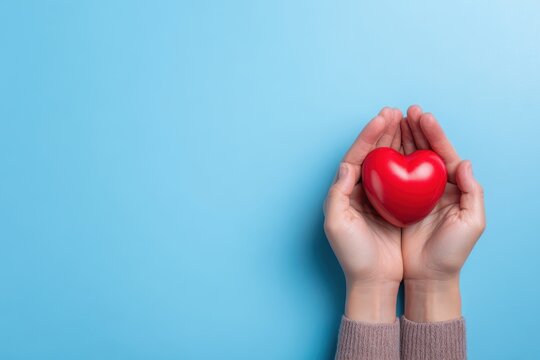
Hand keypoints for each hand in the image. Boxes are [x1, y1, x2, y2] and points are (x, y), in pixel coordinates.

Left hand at [323, 107, 402, 322]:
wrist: (374, 281)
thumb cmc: (353, 255)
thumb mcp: (337, 225)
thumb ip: (337, 193)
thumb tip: (346, 165)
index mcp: (346, 190)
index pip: (358, 155)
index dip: (369, 135)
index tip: (383, 117)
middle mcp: (362, 190)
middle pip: (374, 153)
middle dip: (385, 131)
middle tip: (397, 111)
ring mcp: (381, 197)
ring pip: (390, 161)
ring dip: (398, 140)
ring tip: (408, 120)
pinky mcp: (397, 206)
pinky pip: (405, 177)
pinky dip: (411, 161)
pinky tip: (419, 149)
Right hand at [400, 105, 485, 321]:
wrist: (427, 277)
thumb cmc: (451, 253)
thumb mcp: (471, 224)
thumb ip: (473, 192)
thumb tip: (464, 162)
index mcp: (452, 187)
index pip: (441, 152)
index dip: (432, 133)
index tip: (422, 115)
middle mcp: (430, 187)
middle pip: (421, 150)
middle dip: (413, 129)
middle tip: (403, 111)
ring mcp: (411, 194)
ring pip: (404, 159)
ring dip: (398, 139)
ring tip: (390, 120)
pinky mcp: (394, 203)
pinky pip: (389, 176)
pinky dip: (385, 160)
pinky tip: (379, 148)